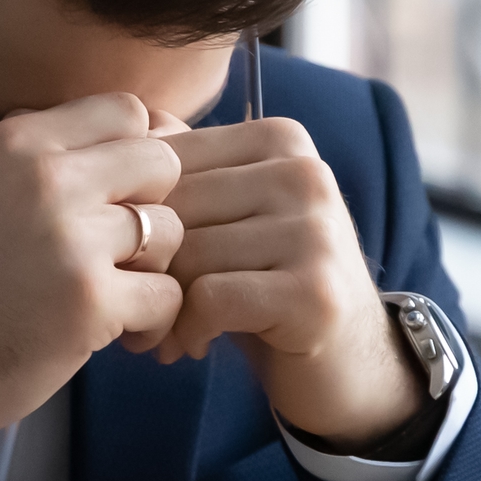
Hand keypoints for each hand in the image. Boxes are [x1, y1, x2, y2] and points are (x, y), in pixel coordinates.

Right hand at [0, 95, 185, 440]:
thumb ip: (55, 158)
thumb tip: (156, 132)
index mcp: (17, 141)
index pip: (126, 110)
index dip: (142, 151)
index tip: (129, 194)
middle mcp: (44, 178)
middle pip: (161, 161)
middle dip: (155, 207)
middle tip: (126, 252)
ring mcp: (69, 239)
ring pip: (170, 230)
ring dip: (155, 270)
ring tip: (119, 298)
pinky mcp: (89, 300)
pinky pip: (168, 294)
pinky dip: (155, 321)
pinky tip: (122, 335)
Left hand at [153, 117, 426, 449]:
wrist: (347, 361)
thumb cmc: (270, 282)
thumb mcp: (231, 212)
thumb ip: (189, 163)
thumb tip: (134, 119)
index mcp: (281, 138)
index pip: (166, 161)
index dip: (134, 217)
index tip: (132, 262)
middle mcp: (305, 174)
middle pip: (174, 208)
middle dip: (142, 265)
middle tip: (139, 306)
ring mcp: (316, 231)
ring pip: (187, 254)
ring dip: (161, 306)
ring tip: (165, 330)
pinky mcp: (314, 291)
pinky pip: (210, 298)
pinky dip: (188, 329)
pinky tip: (194, 345)